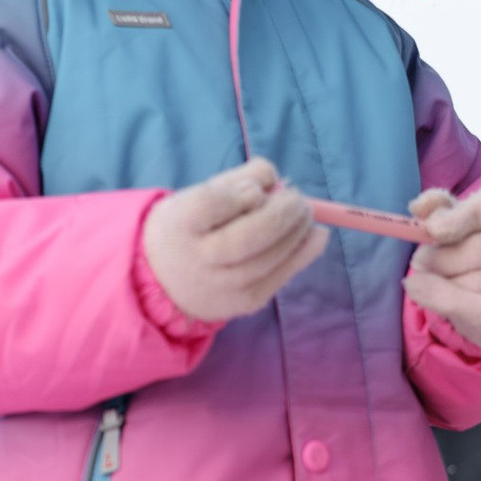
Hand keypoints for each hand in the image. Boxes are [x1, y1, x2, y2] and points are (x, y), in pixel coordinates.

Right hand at [141, 160, 328, 324]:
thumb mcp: (199, 193)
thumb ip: (240, 179)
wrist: (164, 280)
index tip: (254, 190)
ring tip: (304, 213)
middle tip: (297, 198)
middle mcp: (198, 260)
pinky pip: (282, 275)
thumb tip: (279, 180)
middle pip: (249, 234)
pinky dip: (306, 252)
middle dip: (283, 212)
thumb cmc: (190, 226)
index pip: (213, 202)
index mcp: (179, 224)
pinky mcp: (246, 302)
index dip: (243, 192)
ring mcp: (224, 285)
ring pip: (271, 256)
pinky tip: (316, 234)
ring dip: (298, 230)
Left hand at [404, 184, 480, 351]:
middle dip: (434, 259)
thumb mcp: (458, 223)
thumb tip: (418, 207)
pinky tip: (440, 300)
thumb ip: (439, 208)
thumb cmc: (474, 253)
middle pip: (456, 251)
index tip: (433, 229)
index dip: (455, 218)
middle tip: (443, 265)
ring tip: (457, 284)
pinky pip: (455, 305)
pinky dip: (435, 301)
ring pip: (452, 281)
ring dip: (439, 284)